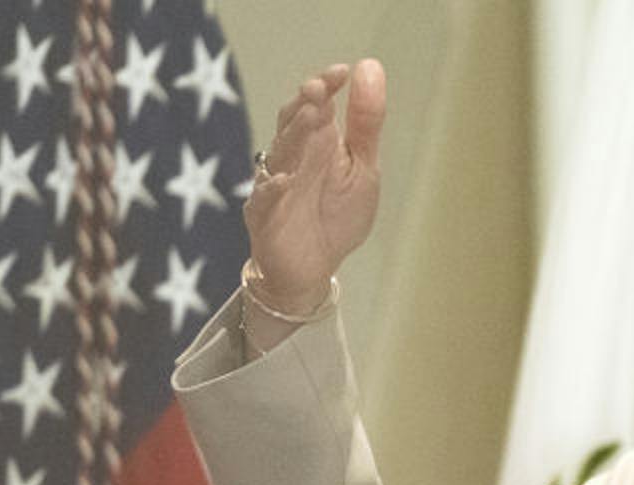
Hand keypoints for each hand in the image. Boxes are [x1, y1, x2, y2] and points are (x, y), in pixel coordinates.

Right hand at [242, 59, 386, 311]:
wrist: (314, 268)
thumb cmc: (336, 213)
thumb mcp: (361, 167)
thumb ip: (365, 123)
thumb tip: (369, 66)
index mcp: (316, 142)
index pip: (315, 104)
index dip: (326, 86)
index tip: (342, 72)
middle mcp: (292, 157)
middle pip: (293, 124)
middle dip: (305, 104)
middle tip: (319, 87)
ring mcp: (274, 185)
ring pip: (280, 154)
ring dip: (294, 135)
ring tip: (311, 116)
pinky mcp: (264, 217)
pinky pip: (263, 200)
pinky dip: (272, 189)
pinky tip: (284, 179)